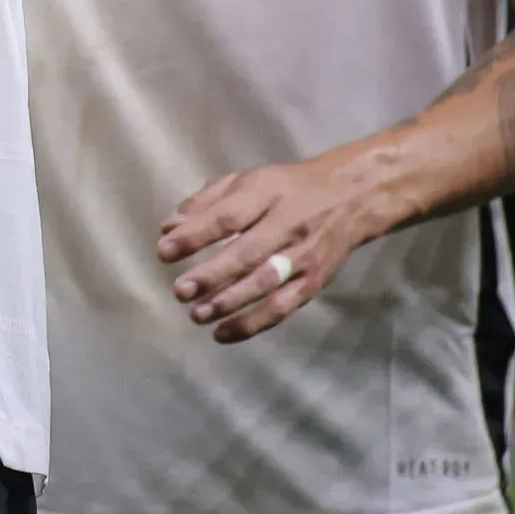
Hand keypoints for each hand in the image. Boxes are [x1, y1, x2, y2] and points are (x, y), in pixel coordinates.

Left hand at [157, 151, 385, 343]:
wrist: (351, 197)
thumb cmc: (286, 188)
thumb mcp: (247, 180)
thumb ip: (206, 201)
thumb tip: (169, 228)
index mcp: (267, 194)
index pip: (228, 217)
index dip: (195, 235)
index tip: (164, 251)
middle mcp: (288, 225)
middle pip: (248, 253)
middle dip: (212, 275)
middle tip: (180, 290)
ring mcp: (304, 256)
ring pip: (267, 284)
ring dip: (230, 303)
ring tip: (197, 314)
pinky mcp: (314, 282)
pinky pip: (284, 307)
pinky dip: (253, 323)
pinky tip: (222, 333)